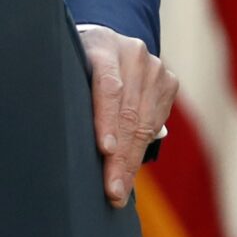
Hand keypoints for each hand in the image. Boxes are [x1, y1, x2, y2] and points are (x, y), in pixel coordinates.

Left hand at [80, 25, 176, 208]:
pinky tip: (130, 169)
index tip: (104, 150)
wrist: (106, 46)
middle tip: (112, 190)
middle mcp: (132, 53)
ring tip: (120, 189)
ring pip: (145, 122)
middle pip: (129, 112)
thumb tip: (67, 149)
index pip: (107, 85)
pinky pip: (157, 122)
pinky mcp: (168, 80)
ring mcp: (154, 66)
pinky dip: (142, 148)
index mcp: (102, 45)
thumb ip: (71, 98)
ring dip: (132, 160)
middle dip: (120, 156)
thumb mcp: (68, 73)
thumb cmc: (77, 69)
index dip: (107, 120)